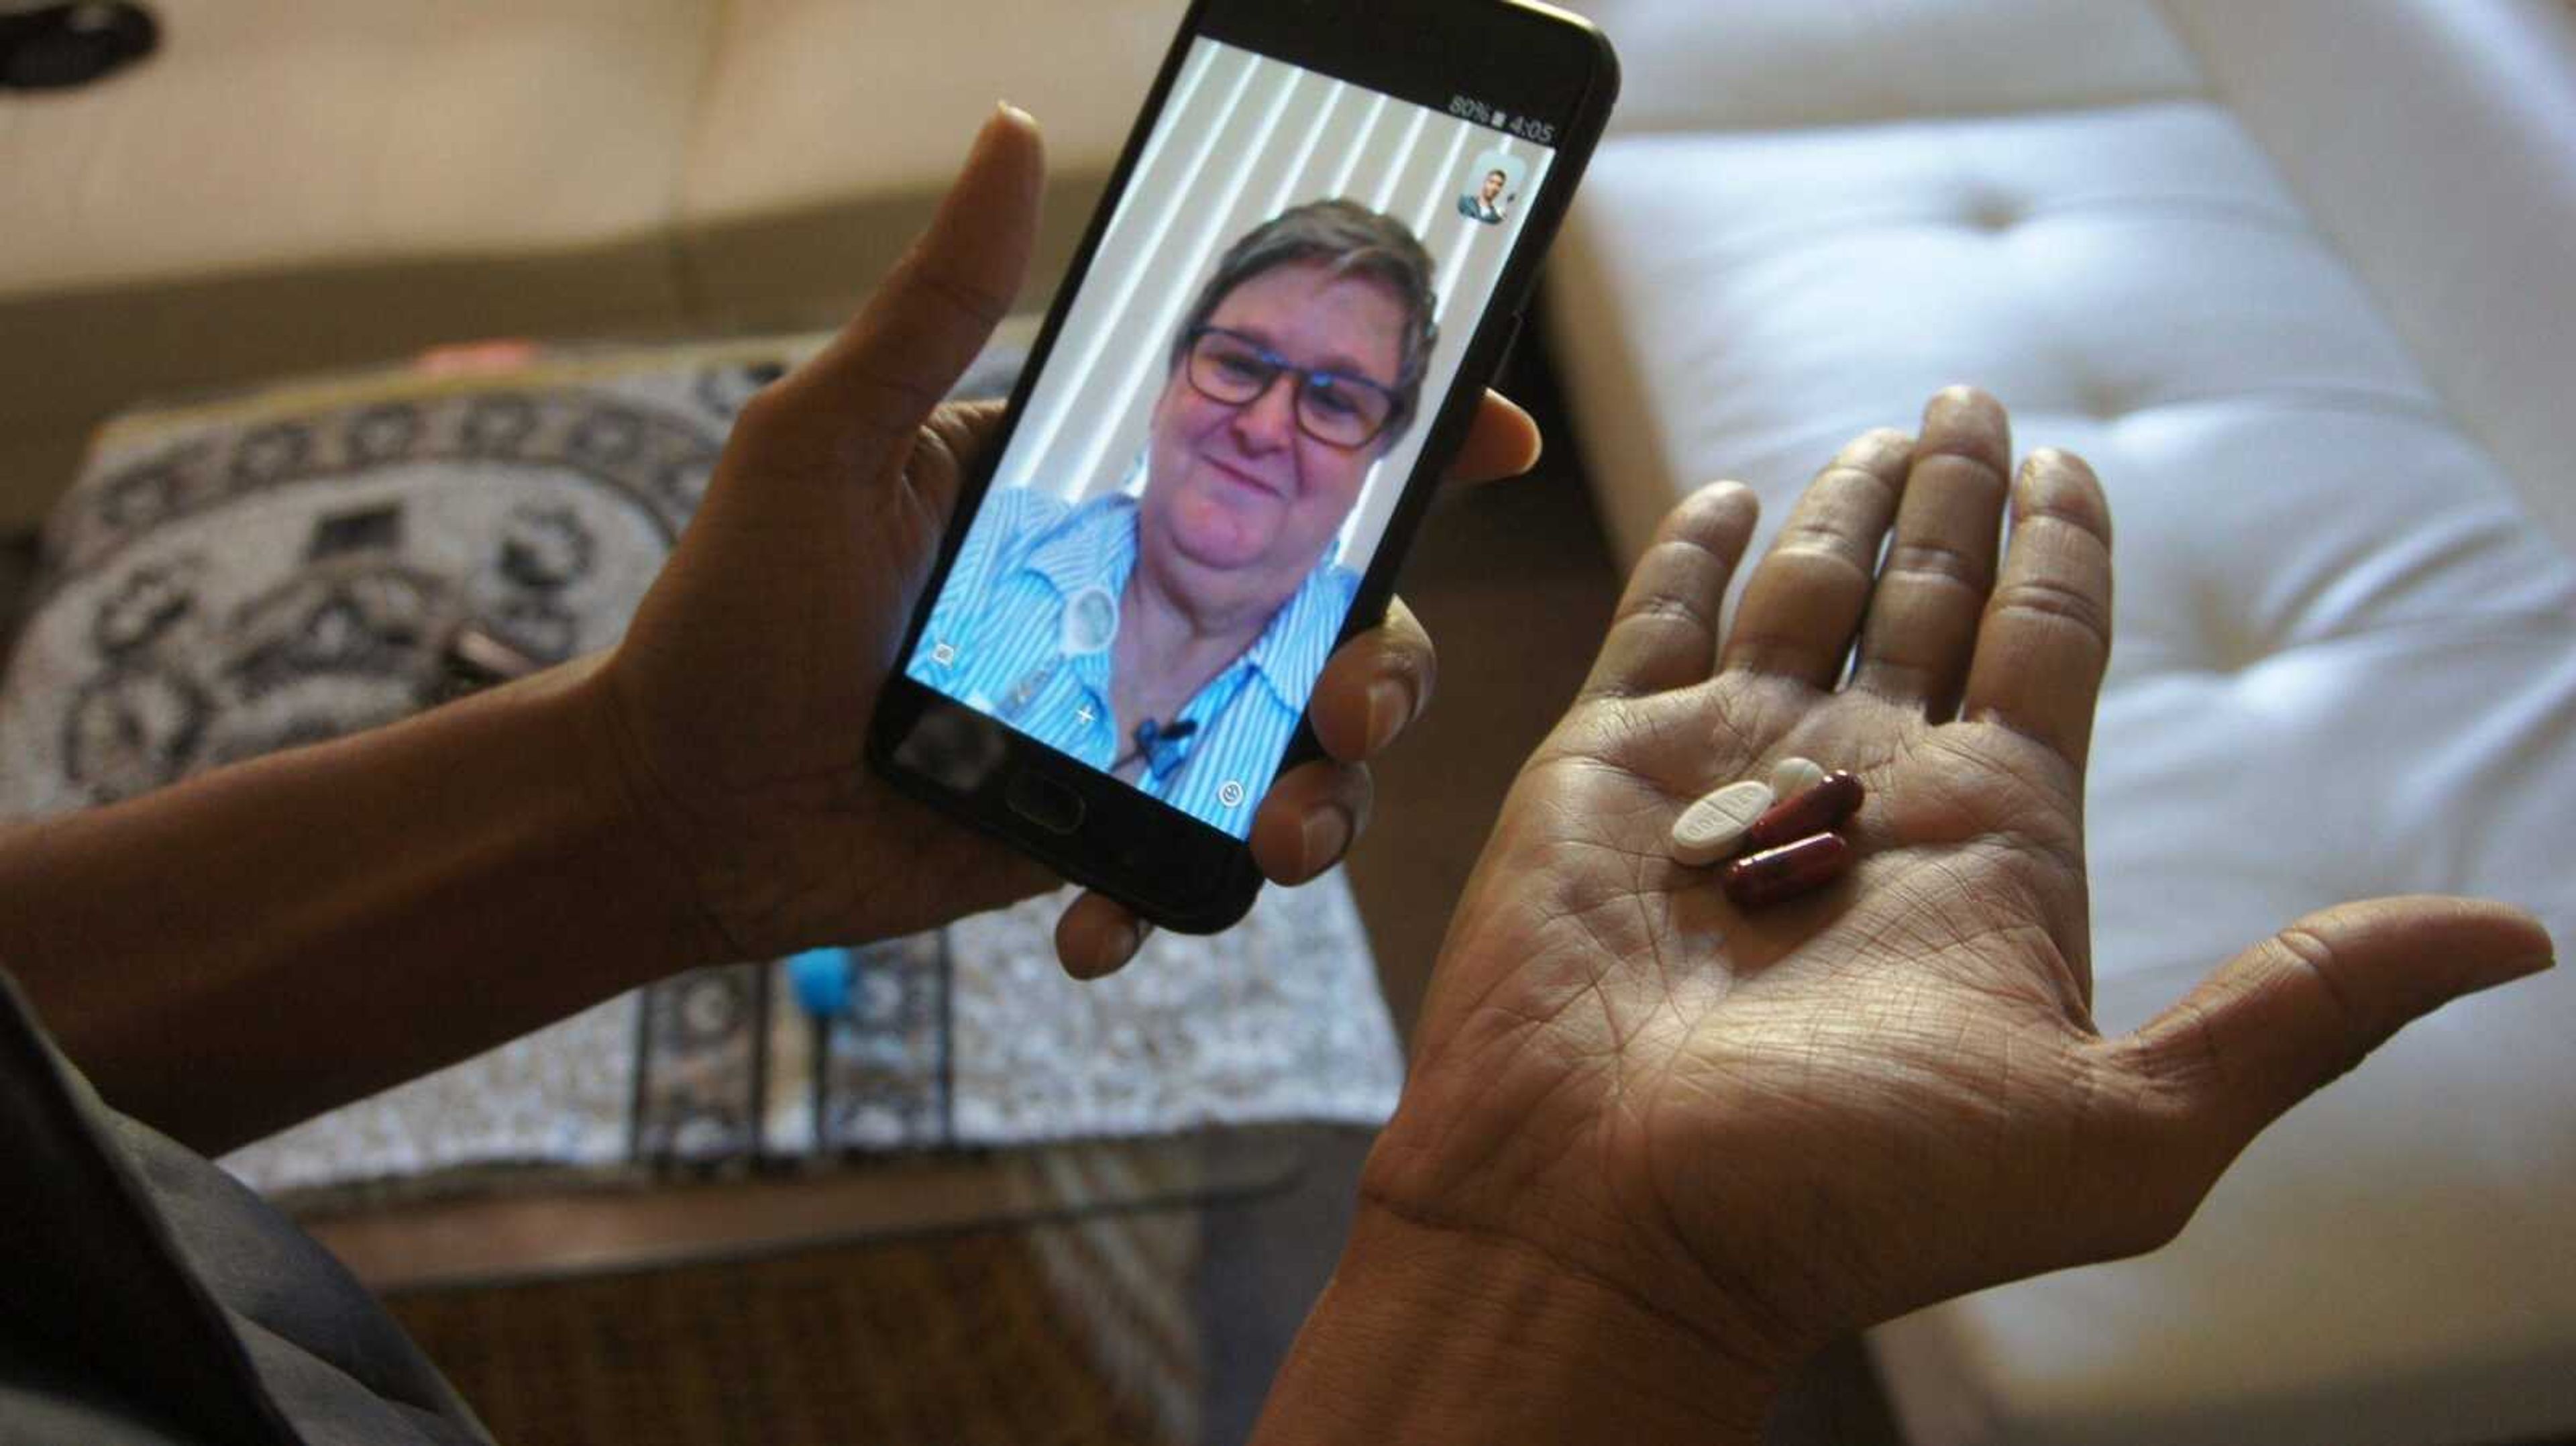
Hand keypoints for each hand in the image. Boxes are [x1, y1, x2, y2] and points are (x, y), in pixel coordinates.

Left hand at [591, 107, 1539, 975]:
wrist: (677, 809)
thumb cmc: (736, 611)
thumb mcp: (828, 442)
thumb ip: (936, 307)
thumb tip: (1012, 132)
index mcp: (1102, 493)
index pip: (1281, 448)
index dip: (1406, 441)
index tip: (1491, 437)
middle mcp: (1144, 603)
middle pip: (1336, 616)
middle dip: (1388, 660)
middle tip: (1349, 700)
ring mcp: (1133, 726)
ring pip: (1298, 753)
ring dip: (1321, 798)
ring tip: (1276, 843)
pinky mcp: (1101, 832)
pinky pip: (1191, 867)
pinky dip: (1170, 902)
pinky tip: (1093, 929)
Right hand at [1361, 389, 2554, 1380]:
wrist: (1618, 1224)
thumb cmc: (1854, 1195)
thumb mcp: (2126, 1128)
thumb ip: (2303, 1011)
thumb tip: (2519, 939)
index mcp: (1993, 838)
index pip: (2044, 642)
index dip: (2065, 545)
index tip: (2071, 459)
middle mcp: (1869, 785)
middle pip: (1932, 593)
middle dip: (1955, 493)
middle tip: (1969, 393)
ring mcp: (1733, 765)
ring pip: (1807, 591)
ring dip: (1845, 504)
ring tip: (1881, 430)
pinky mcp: (1610, 761)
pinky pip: (1661, 621)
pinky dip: (1695, 551)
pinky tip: (1732, 495)